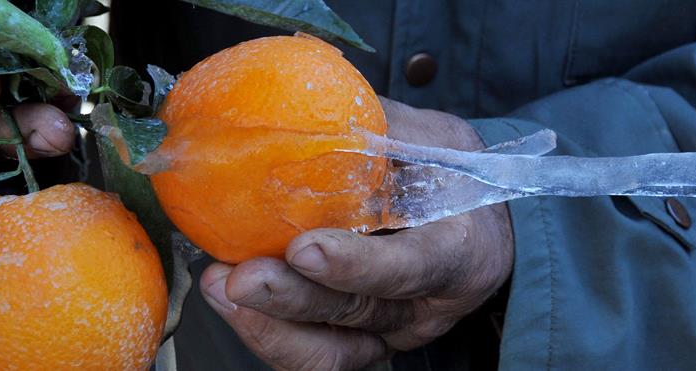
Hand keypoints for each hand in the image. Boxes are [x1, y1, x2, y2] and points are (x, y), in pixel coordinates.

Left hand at [199, 98, 514, 369]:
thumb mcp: (435, 140)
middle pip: (356, 313)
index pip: (408, 268)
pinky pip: (315, 356)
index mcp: (459, 251)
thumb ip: (382, 130)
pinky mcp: (362, 342)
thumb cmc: (452, 174)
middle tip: (238, 274)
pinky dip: (269, 337)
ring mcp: (391, 331)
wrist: (477, 221)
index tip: (302, 247)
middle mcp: (426, 305)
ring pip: (330, 350)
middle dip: (291, 298)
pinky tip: (230, 304)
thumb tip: (307, 105)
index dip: (355, 265)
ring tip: (219, 285)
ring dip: (268, 325)